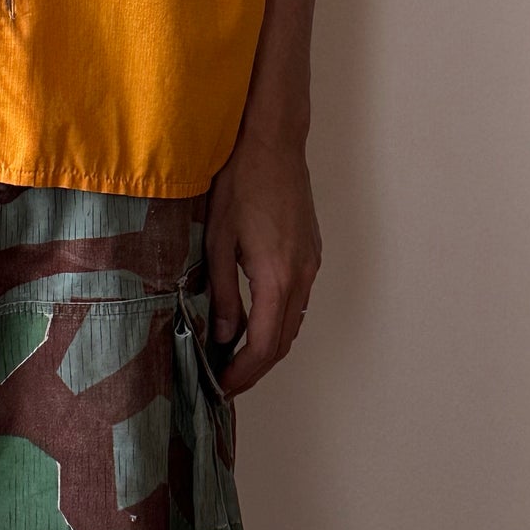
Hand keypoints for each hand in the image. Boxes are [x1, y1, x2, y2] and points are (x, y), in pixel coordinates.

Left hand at [204, 127, 321, 395]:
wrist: (272, 143)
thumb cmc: (239, 184)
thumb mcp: (218, 241)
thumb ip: (224, 292)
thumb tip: (224, 335)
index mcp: (278, 276)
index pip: (266, 343)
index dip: (245, 371)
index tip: (222, 386)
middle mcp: (302, 276)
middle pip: (284, 340)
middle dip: (256, 367)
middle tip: (225, 380)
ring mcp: (311, 263)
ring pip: (293, 321)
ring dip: (267, 345)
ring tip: (234, 357)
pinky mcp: (310, 252)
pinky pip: (297, 300)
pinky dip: (278, 321)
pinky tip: (253, 322)